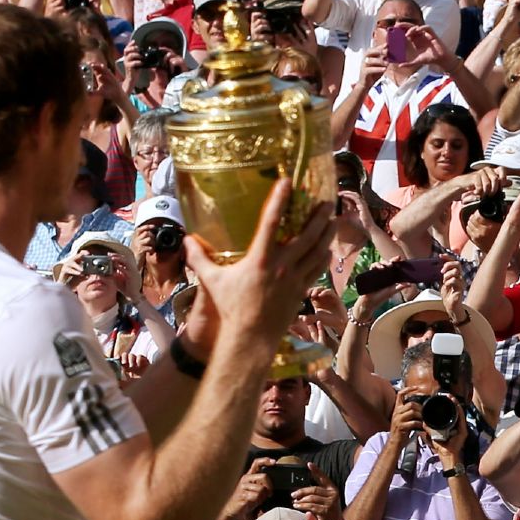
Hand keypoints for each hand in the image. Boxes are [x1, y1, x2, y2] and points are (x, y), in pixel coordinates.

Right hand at [183, 179, 335, 357]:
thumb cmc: (230, 308)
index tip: (288, 182)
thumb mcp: (212, 281)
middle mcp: (281, 266)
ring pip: (317, 251)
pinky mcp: (301, 291)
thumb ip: (199, 259)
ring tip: (334, 220)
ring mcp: (294, 279)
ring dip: (327, 234)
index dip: (280, 200)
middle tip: (327, 202)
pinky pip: (317, 270)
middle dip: (319, 217)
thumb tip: (186, 240)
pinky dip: (323, 257)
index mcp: (260, 259)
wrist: (250, 338)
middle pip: (307, 235)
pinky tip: (327, 249)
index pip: (271, 222)